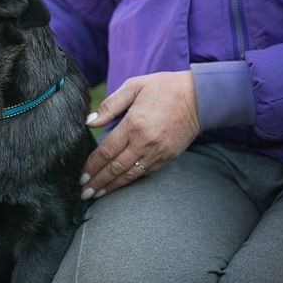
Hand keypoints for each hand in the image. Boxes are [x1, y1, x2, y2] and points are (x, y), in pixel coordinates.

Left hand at [80, 71, 199, 198]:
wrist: (200, 98)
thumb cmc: (164, 88)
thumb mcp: (134, 86)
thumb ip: (110, 105)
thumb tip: (90, 122)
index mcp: (133, 125)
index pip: (107, 151)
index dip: (92, 166)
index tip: (82, 176)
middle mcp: (144, 142)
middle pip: (115, 168)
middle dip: (98, 182)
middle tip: (84, 194)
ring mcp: (157, 152)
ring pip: (129, 175)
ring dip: (111, 187)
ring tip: (97, 195)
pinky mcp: (167, 158)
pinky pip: (144, 174)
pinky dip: (129, 182)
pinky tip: (118, 187)